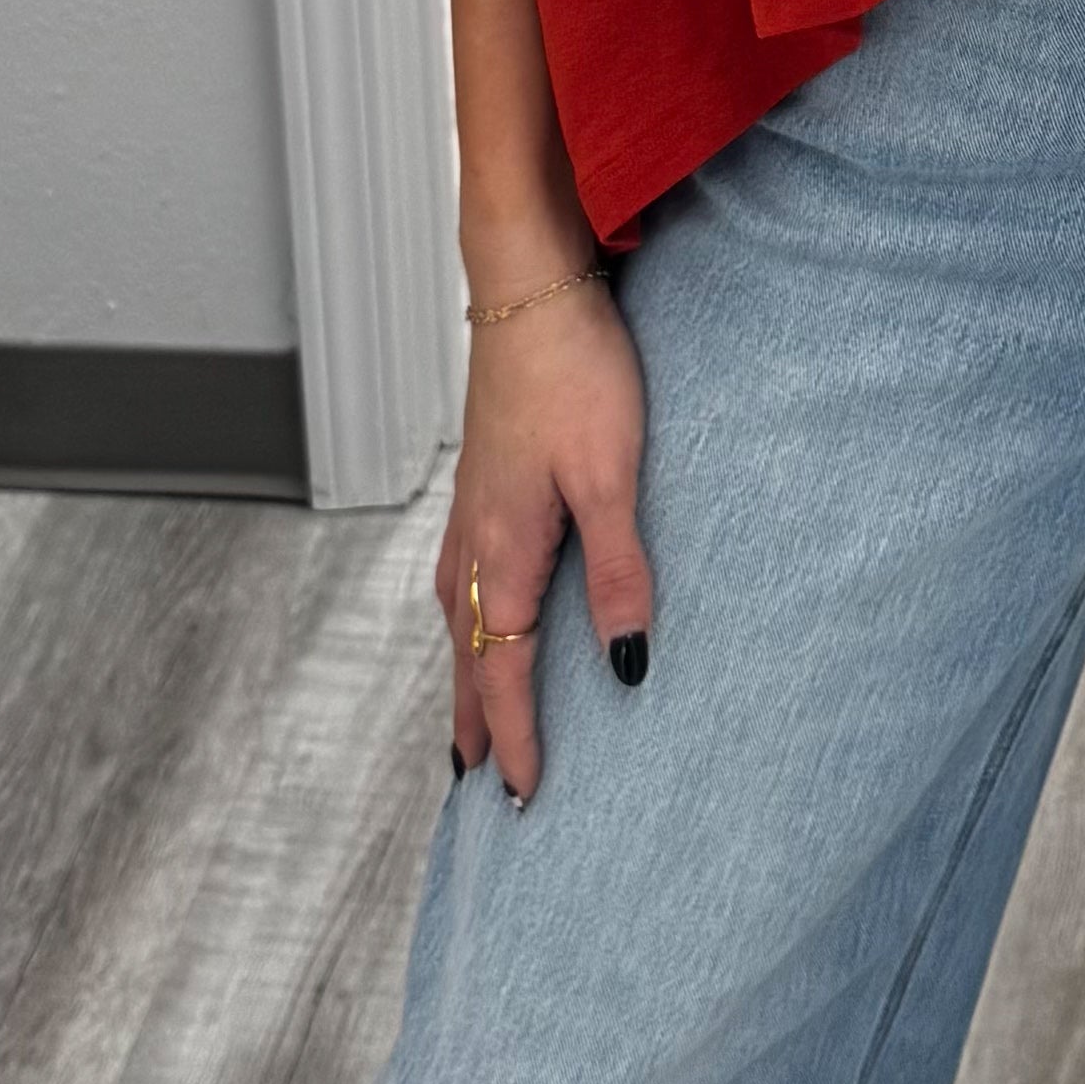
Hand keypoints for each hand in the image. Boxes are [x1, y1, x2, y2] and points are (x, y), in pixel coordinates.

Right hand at [435, 265, 652, 801]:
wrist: (529, 286)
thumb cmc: (575, 368)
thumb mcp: (612, 474)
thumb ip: (617, 570)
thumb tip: (625, 665)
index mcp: (504, 549)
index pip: (504, 671)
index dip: (513, 737)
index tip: (520, 796)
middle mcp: (474, 540)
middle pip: (468, 657)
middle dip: (474, 725)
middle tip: (473, 791)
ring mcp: (471, 509)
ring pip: (459, 621)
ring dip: (465, 678)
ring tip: (469, 725)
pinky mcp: (482, 481)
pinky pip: (464, 581)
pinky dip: (467, 625)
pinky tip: (481, 619)